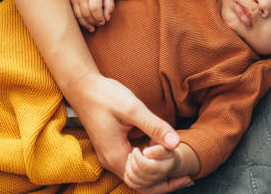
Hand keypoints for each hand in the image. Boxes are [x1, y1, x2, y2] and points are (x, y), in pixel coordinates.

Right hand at [65, 75, 190, 192]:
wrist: (82, 87)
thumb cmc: (105, 96)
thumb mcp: (133, 109)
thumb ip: (155, 127)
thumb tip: (176, 143)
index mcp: (116, 156)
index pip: (144, 183)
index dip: (165, 181)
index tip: (185, 173)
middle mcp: (111, 161)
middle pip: (141, 184)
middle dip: (164, 182)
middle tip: (188, 177)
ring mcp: (110, 155)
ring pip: (137, 176)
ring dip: (157, 173)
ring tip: (178, 167)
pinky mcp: (112, 148)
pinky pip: (132, 165)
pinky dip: (149, 164)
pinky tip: (162, 153)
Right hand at [69, 0, 114, 31]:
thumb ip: (110, 7)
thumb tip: (106, 18)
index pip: (95, 8)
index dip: (99, 17)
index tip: (103, 22)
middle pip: (86, 13)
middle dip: (94, 21)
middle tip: (99, 24)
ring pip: (79, 16)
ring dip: (87, 24)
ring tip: (94, 28)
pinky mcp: (70, 1)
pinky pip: (75, 15)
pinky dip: (82, 22)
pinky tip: (88, 26)